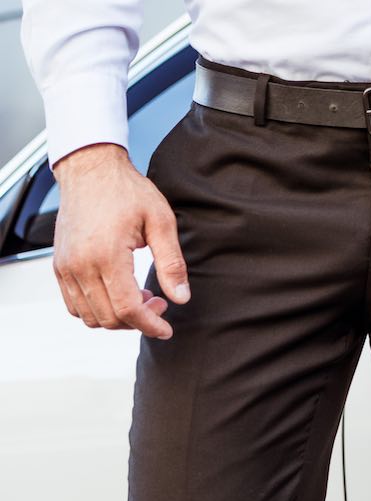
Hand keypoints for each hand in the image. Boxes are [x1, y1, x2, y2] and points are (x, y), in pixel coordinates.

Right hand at [51, 143, 189, 338]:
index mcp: (107, 256)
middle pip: (108, 317)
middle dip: (138, 320)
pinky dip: (97, 309)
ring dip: (117, 317)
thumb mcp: (161, 222)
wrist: (92, 172)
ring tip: (142, 296)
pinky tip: (119, 293)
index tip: (167, 329)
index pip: (127, 308)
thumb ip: (172, 263)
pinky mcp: (59, 267)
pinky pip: (74, 304)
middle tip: (160, 302)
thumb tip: (181, 297)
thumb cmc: (128, 192)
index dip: (150, 324)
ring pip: (89, 316)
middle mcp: (80, 266)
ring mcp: (65, 268)